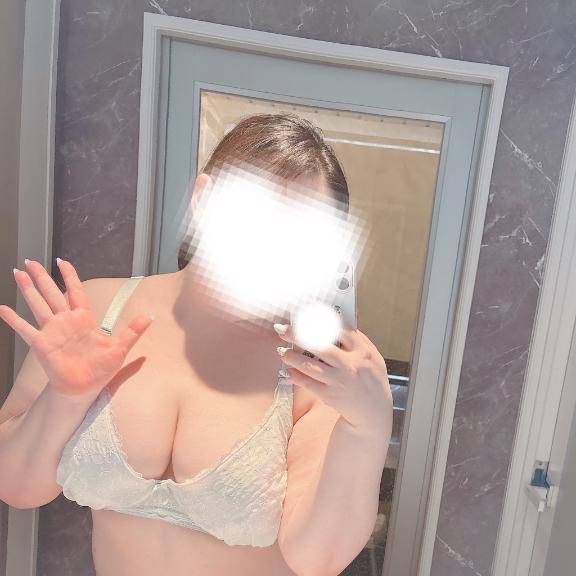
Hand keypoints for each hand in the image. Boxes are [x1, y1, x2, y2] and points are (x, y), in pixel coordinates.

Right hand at [0, 259, 152, 400]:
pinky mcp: (42, 345)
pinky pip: (26, 330)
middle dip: (42, 277)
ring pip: (38, 305)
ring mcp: (52, 332)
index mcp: (84, 319)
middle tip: (31, 261)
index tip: (61, 261)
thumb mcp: (120, 348)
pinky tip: (3, 308)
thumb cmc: (101, 369)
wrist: (85, 389)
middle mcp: (66, 322)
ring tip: (17, 273)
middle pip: (52, 293)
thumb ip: (133, 331)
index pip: (76, 291)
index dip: (69, 276)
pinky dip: (14, 320)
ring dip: (28, 289)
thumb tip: (150, 316)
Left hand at [274, 321, 392, 436]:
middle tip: (281, 329)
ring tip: (281, 351)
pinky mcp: (329, 395)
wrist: (374, 412)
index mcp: (362, 351)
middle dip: (297, 335)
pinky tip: (286, 371)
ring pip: (309, 366)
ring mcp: (338, 381)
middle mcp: (350, 365)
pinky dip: (295, 376)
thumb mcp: (372, 356)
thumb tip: (337, 320)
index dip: (321, 319)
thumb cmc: (372, 379)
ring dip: (292, 357)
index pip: (340, 329)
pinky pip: (307, 383)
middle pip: (319, 345)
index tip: (305, 315)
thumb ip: (357, 339)